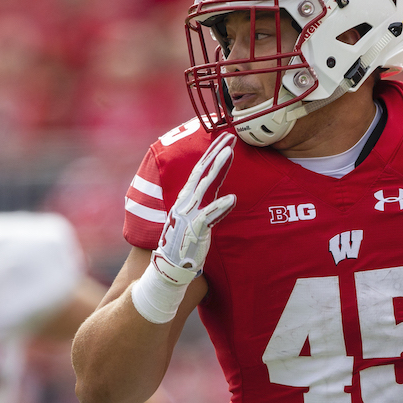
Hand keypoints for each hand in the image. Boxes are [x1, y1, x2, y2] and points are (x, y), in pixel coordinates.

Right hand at [152, 131, 237, 285]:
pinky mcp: (193, 229)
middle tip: (230, 135)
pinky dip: (220, 207)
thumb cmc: (186, 242)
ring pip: (204, 187)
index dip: (213, 153)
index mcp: (187, 198)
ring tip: (229, 153)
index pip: (201, 170)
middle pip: (203, 171)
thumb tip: (228, 197)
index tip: (226, 139)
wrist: (170, 266)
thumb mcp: (198, 220)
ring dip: (217, 169)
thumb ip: (211, 206)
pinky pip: (208, 216)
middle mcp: (186, 202)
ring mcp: (188, 214)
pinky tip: (232, 198)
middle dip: (216, 152)